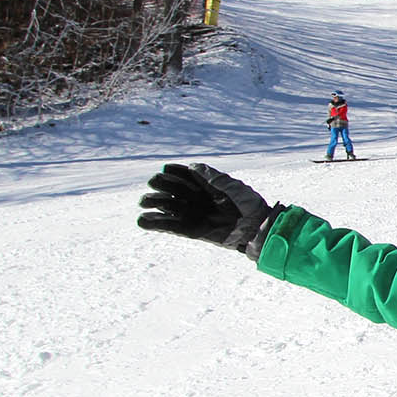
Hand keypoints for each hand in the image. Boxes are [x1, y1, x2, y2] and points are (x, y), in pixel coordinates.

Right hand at [137, 163, 278, 254]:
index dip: (172, 172)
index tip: (166, 170)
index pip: (181, 175)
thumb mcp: (230, 185)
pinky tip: (142, 220)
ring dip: (152, 203)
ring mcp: (190, 213)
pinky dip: (155, 224)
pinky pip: (169, 227)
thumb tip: (192, 166)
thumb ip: (211, 176)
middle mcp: (193, 198)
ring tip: (144, 202)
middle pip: (170, 189)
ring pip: (165, 207)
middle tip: (155, 184)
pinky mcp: (189, 230)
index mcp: (202, 184)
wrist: (255, 226)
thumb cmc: (247, 203)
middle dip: (159, 185)